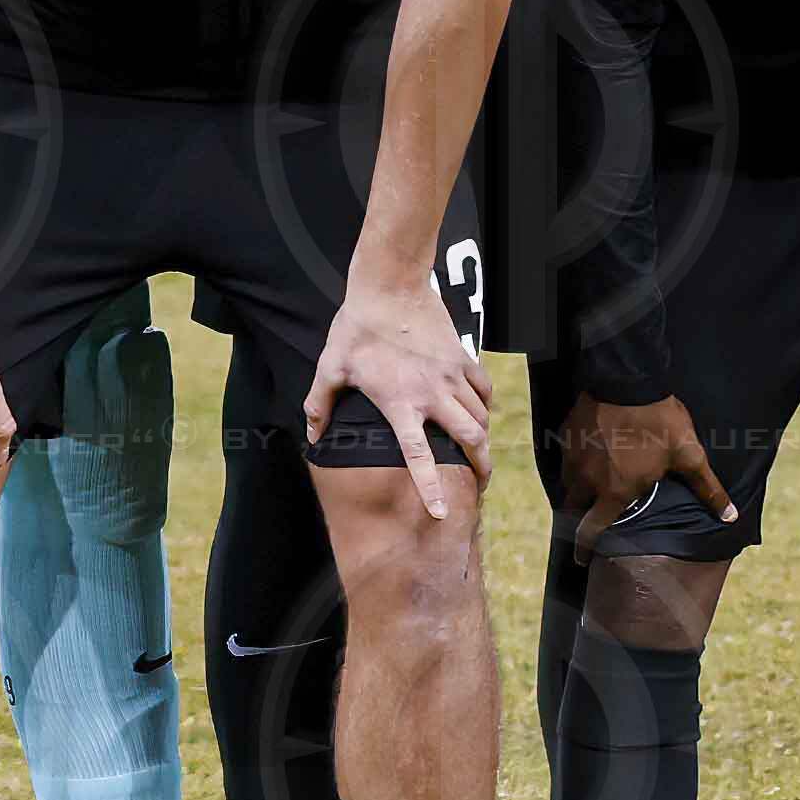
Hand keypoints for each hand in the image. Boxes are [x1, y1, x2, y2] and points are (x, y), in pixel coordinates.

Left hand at [309, 264, 495, 518]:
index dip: (431, 489)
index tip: (442, 513)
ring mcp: (452, 376)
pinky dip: (485, 404)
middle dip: (481, 465)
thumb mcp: (331, 367)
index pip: (420, 458)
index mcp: (400, 405)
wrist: (391, 286)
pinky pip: (483, 389)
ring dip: (483, 438)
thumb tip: (314, 436)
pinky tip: (479, 409)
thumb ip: (320, 405)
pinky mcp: (462, 357)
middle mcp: (432, 395)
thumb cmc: (357, 328)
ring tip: (481, 451)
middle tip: (480, 482)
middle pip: (470, 439)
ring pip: (481, 416)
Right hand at [556, 388, 727, 543]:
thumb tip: (730, 517)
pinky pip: (565, 458)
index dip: (584, 549)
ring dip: (577, 489)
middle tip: (587, 518)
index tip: (580, 560)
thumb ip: (707, 489)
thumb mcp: (688, 455)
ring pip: (568, 483)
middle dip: (579, 517)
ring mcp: (573, 458)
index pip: (590, 531)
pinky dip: (574, 463)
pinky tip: (587, 456)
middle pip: (573, 509)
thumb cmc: (660, 422)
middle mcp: (587, 481)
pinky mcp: (566, 436)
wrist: (628, 381)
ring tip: (590, 486)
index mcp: (614, 492)